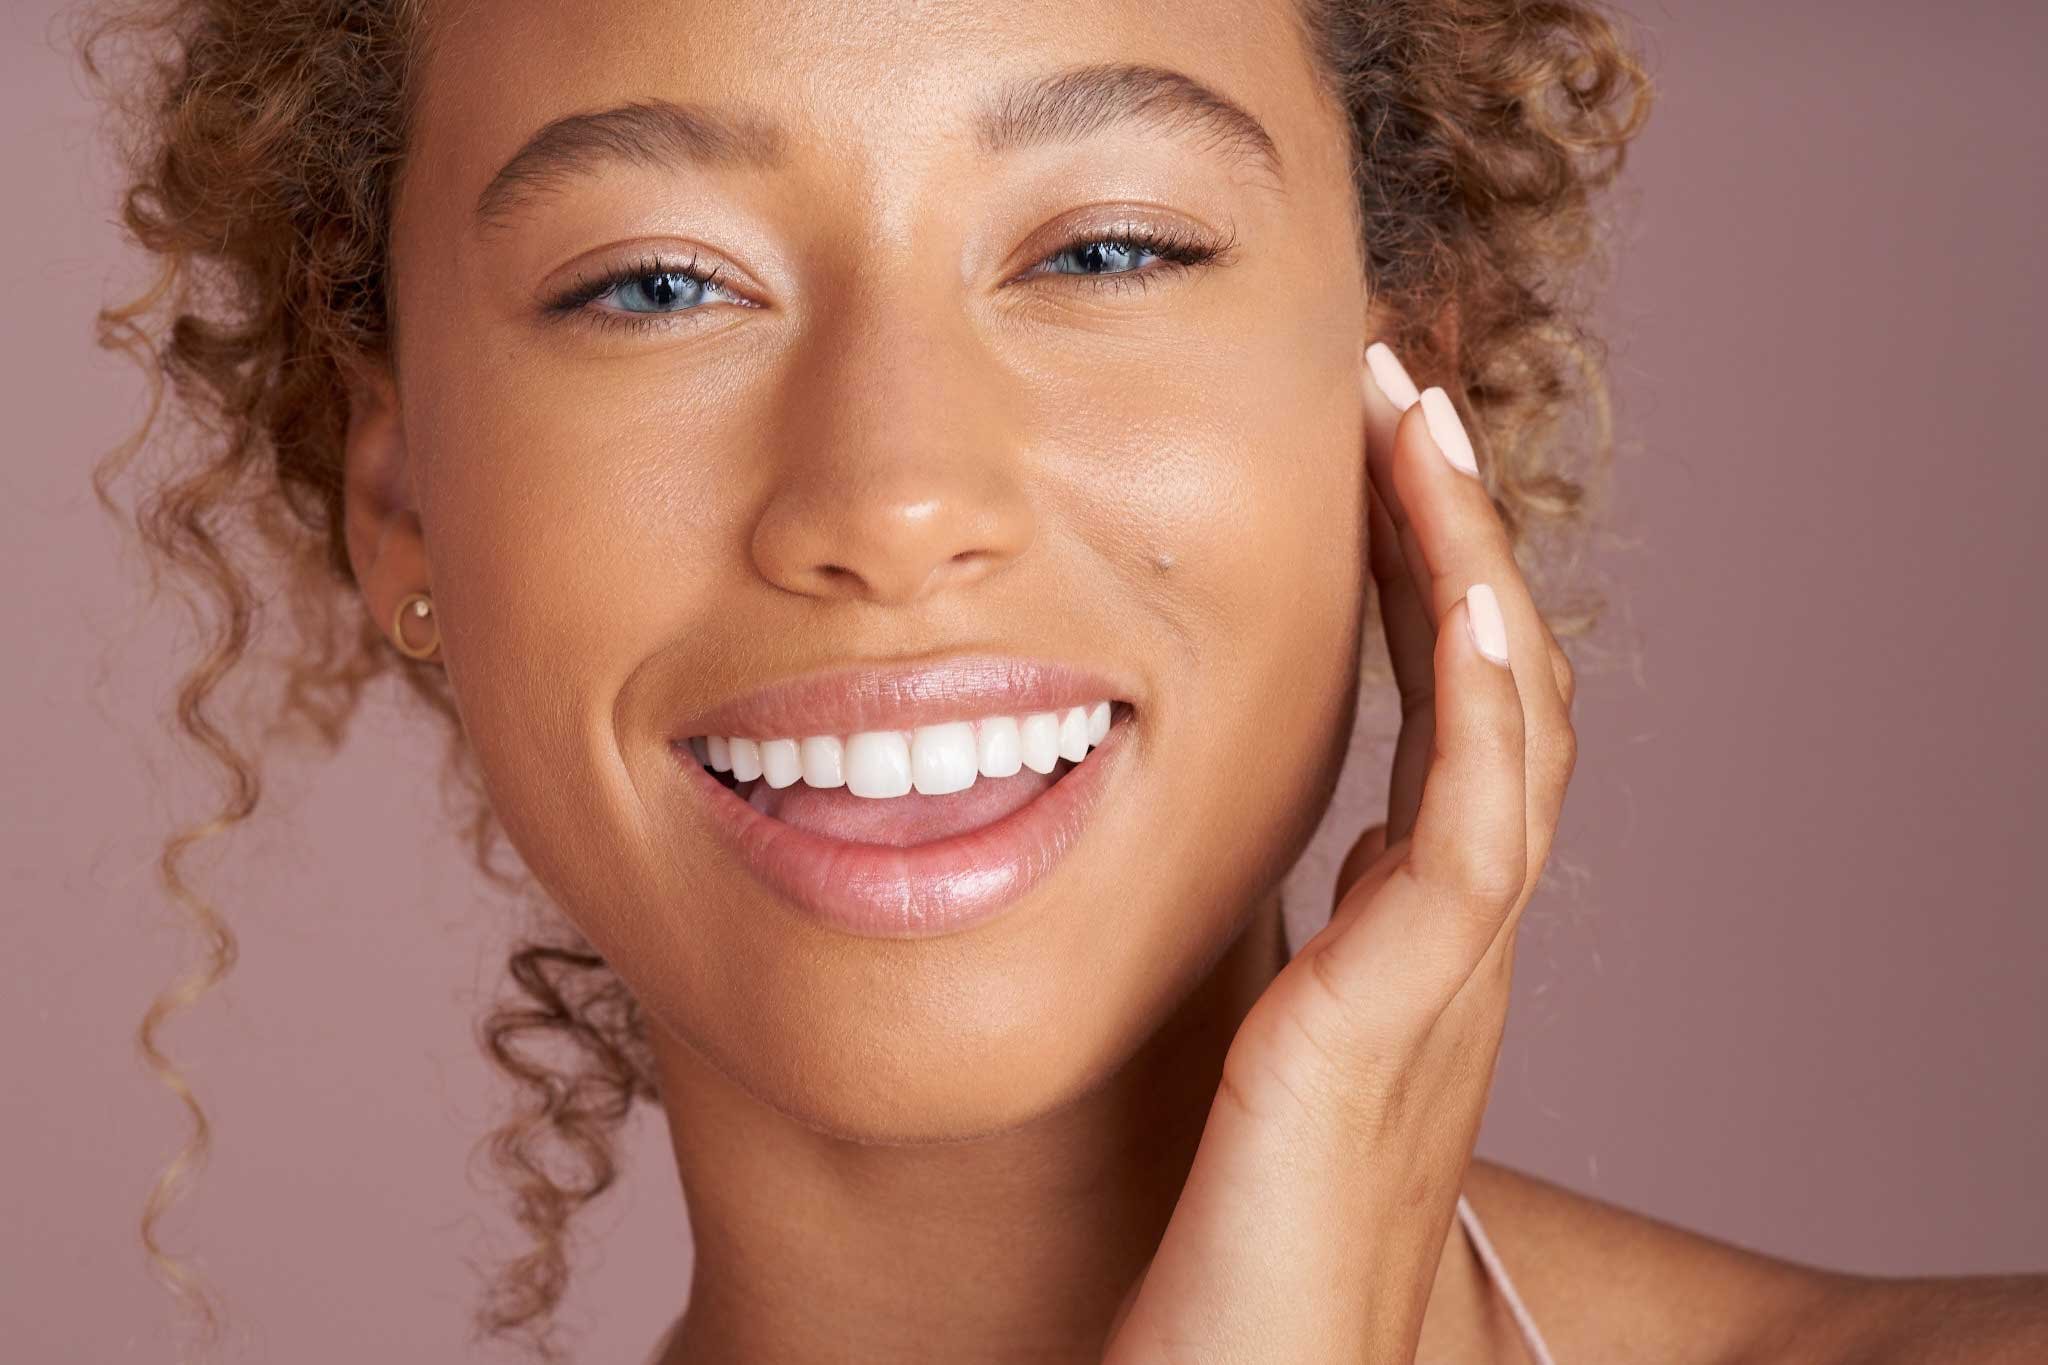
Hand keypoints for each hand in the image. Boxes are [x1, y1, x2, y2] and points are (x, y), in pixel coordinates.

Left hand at [1100, 343, 1579, 1363]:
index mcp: (1409, 949)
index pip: (1450, 726)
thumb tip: (1330, 856)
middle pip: (1496, 696)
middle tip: (1403, 396)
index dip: (1430, 587)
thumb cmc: (1220, 1259)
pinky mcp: (1396, 1033)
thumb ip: (1306, 960)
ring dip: (1469, 567)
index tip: (1379, 467)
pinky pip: (1471, 840)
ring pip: (1505, 733)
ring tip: (1423, 429)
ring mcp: (1440, 988)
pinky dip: (1480, 707)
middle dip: (1455, 535)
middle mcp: (1447, 952)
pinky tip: (1458, 591)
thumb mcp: (1269, 1064)